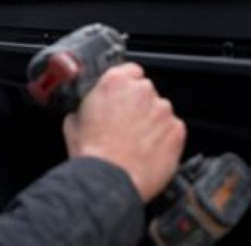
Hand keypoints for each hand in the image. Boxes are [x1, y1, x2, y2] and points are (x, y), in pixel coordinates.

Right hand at [62, 63, 185, 201]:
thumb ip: (85, 106)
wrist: (109, 180)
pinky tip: (150, 152)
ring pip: (160, 111)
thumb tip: (85, 110)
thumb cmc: (91, 153)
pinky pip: (173, 130)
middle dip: (138, 105)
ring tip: (137, 143)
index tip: (124, 97)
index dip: (126, 85)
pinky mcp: (177, 131)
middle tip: (126, 125)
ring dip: (152, 122)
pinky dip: (165, 139)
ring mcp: (162, 110)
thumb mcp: (73, 121)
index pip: (130, 70)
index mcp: (115, 81)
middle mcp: (142, 90)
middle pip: (145, 91)